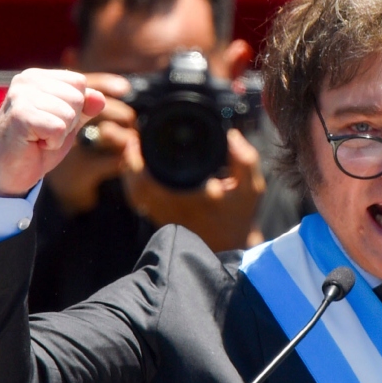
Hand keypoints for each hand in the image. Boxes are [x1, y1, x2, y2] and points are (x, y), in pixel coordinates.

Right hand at [0, 69, 106, 197]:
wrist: (8, 172)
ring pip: (69, 113)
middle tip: (45, 132)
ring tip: (38, 137)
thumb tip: (100, 98)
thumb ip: (85, 107)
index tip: (52, 121)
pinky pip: (59, 128)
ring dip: (60, 134)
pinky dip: (53, 142)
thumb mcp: (68, 123)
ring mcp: (20, 96)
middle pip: (77, 97)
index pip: (79, 82)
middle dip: (69, 122)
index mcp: (37, 76)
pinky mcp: (19, 115)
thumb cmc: (36, 145)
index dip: (75, 108)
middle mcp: (26, 80)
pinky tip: (35, 143)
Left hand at [121, 128, 266, 251]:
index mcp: (196, 196)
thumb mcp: (252, 187)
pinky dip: (133, 185)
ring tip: (132, 153)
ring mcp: (166, 216)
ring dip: (129, 173)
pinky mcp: (161, 219)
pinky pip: (139, 201)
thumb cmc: (240, 215)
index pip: (160, 176)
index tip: (139, 139)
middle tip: (131, 142)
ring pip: (135, 194)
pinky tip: (137, 172)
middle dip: (129, 162)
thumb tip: (233, 136)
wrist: (232, 246)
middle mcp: (177, 207)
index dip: (140, 158)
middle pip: (138, 185)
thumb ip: (245, 160)